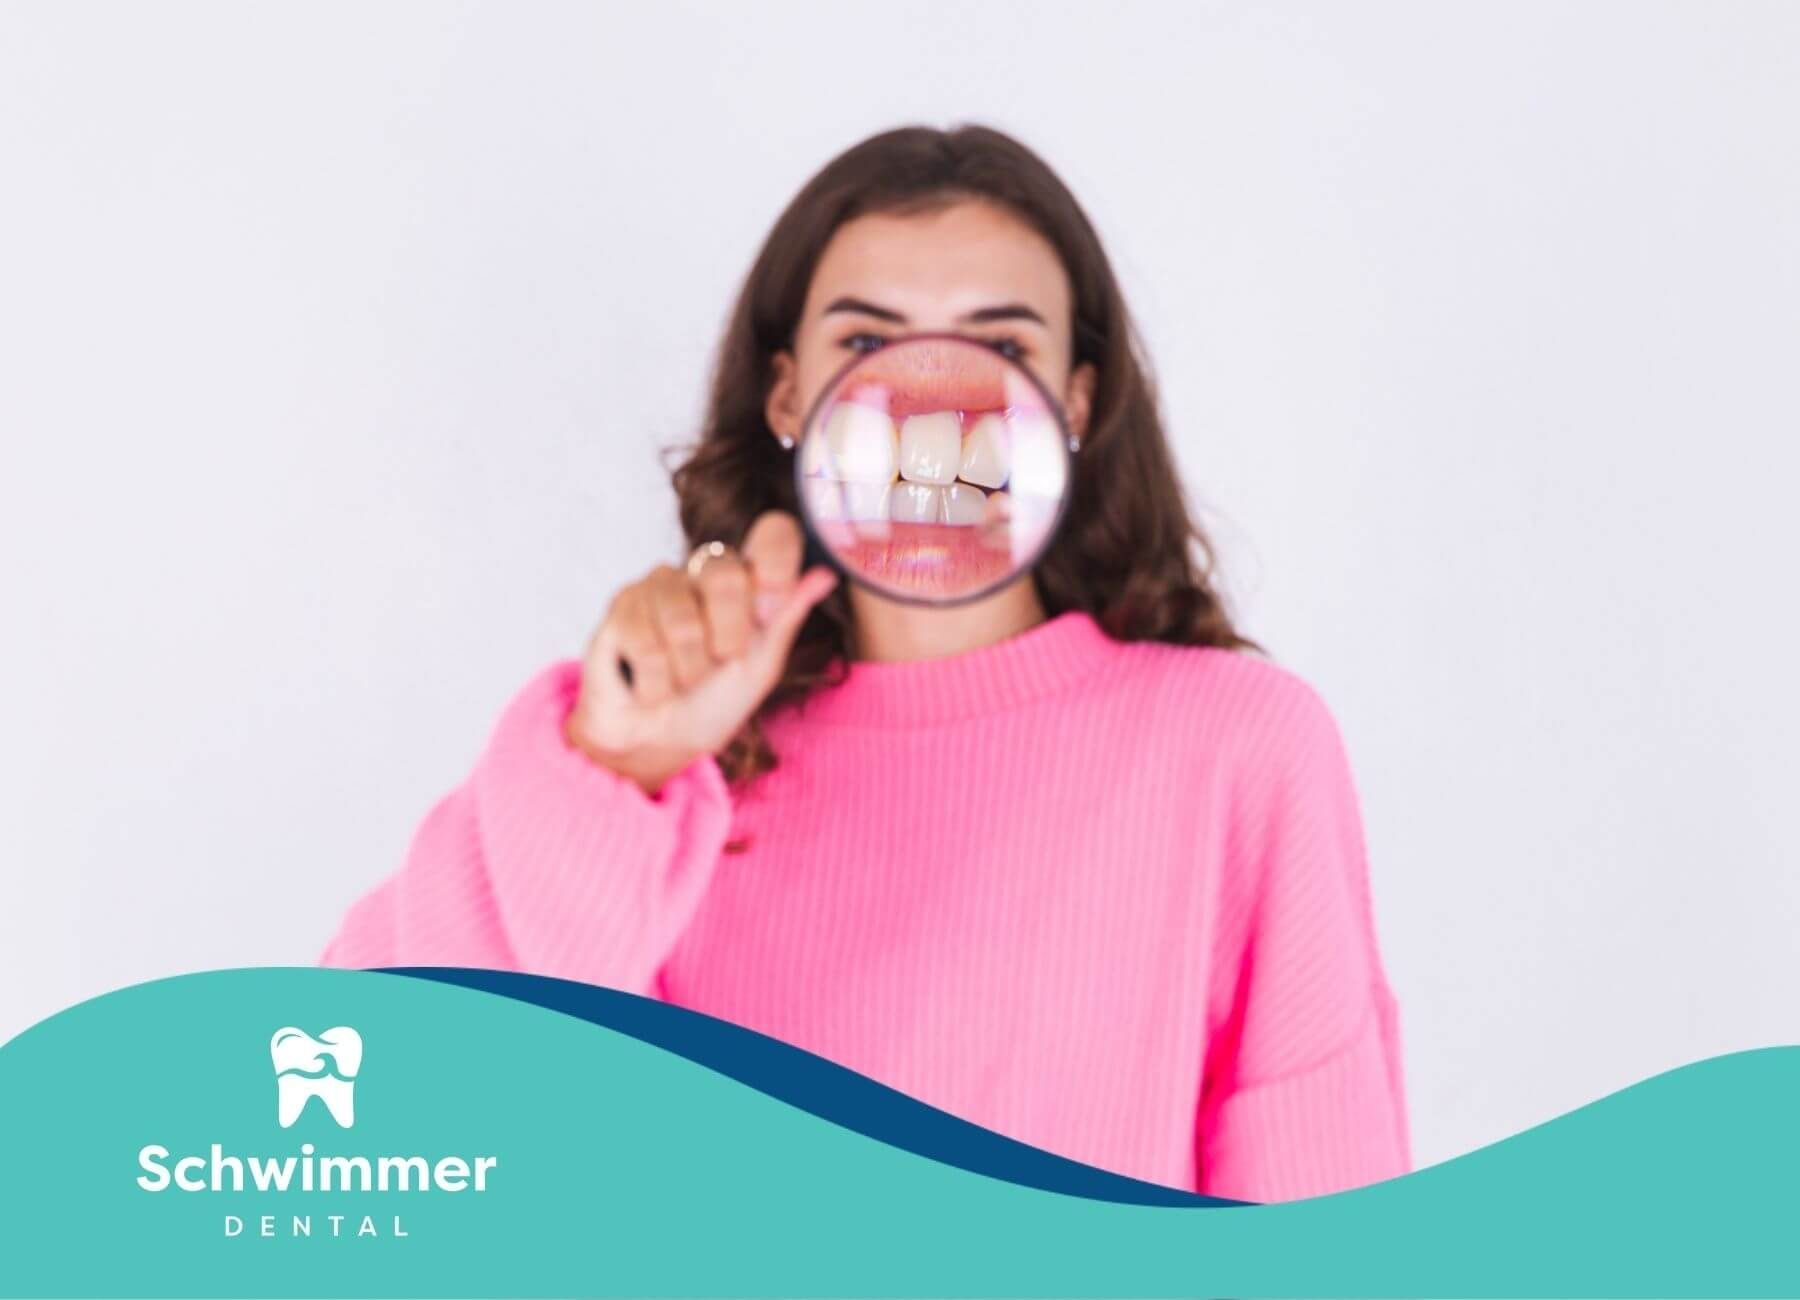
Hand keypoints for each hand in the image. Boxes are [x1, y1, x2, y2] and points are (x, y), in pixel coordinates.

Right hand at [565, 510, 838, 793]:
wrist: (660, 742)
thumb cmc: (713, 702)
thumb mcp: (761, 665)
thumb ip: (786, 616)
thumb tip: (826, 573)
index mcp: (748, 578)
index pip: (773, 532)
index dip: (776, 564)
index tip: (768, 614)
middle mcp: (702, 570)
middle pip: (727, 574)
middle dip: (727, 638)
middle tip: (716, 664)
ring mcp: (660, 584)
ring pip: (683, 620)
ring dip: (687, 670)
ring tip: (680, 680)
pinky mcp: (621, 606)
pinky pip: (646, 643)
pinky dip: (655, 681)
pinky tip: (650, 684)